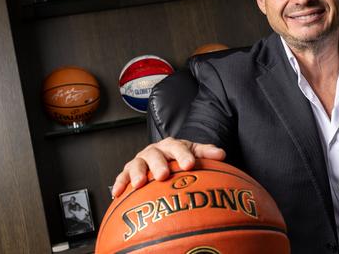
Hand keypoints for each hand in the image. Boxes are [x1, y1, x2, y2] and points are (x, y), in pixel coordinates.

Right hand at [111, 137, 225, 197]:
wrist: (163, 158)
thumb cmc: (179, 158)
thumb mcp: (193, 153)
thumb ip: (206, 153)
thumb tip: (221, 154)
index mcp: (171, 145)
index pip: (178, 147)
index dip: (183, 155)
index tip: (190, 165)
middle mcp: (154, 151)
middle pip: (155, 155)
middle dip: (158, 165)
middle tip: (163, 175)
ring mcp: (140, 161)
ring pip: (136, 164)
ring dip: (137, 174)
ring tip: (139, 184)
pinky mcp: (128, 171)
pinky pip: (122, 177)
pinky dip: (119, 184)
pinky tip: (117, 193)